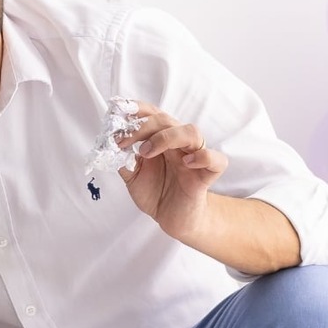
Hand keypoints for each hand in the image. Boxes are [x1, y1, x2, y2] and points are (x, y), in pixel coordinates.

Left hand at [115, 102, 227, 241]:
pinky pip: (216, 159)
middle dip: (142, 127)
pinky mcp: (208, 174)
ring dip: (166, 137)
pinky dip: (203, 157)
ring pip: (192, 132)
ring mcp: (195, 156)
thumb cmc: (155, 193)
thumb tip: (110, 143)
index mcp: (161, 138)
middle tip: (123, 142)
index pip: (153, 114)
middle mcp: (179, 143)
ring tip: (146, 152)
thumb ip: (123, 159)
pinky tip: (187, 164)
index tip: (119, 111)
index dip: (137, 109)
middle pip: (167, 120)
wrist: (171, 218)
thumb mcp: (132, 176)